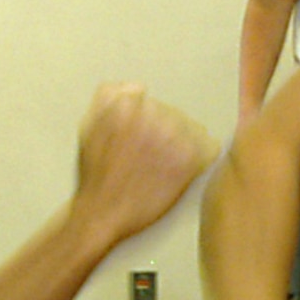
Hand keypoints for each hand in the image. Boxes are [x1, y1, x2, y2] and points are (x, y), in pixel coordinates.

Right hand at [72, 83, 219, 247]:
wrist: (103, 212)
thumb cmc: (97, 175)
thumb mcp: (89, 126)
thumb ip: (109, 97)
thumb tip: (138, 87)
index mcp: (127, 104)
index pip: (150, 99)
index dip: (146, 120)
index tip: (140, 138)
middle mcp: (152, 117)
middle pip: (174, 114)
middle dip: (166, 133)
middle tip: (150, 157)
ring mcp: (173, 137)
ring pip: (194, 129)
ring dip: (184, 145)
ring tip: (164, 166)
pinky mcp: (189, 160)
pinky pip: (210, 148)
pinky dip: (202, 158)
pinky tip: (183, 170)